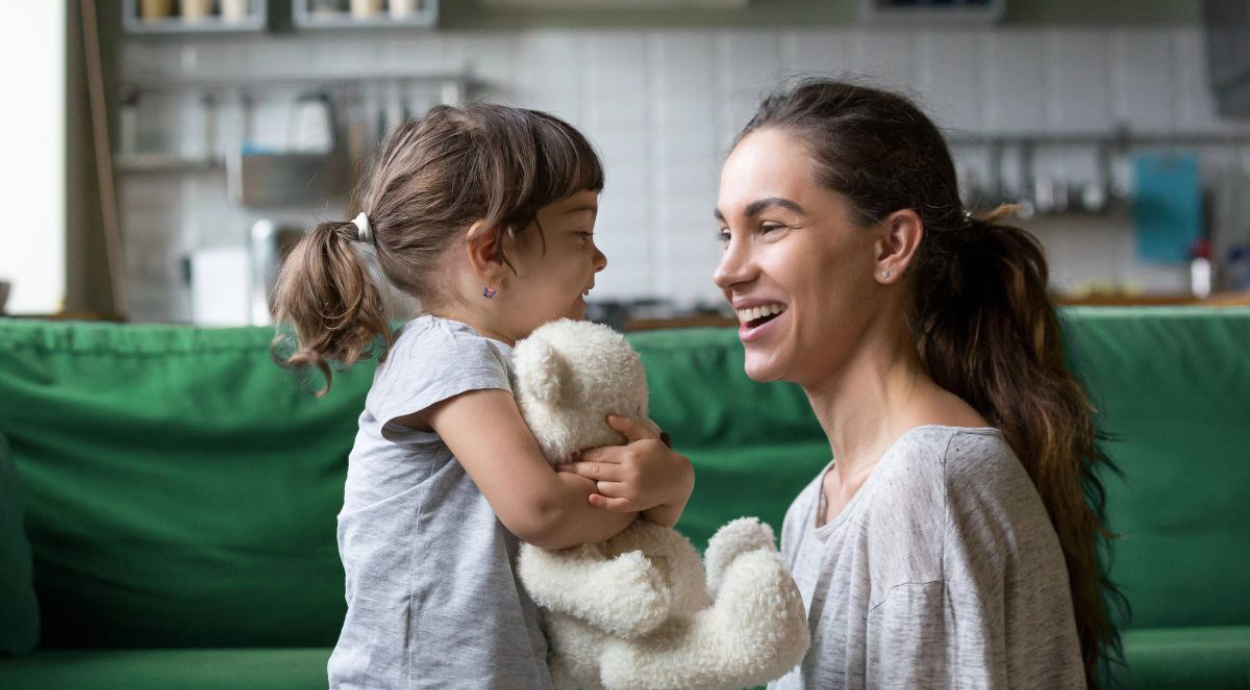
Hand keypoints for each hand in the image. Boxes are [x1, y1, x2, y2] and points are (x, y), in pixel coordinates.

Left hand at [556, 415, 693, 514]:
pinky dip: (600, 501)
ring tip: (580, 478)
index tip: (569, 453)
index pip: (599, 454)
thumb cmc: (659, 455)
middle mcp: (629, 472)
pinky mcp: (633, 503)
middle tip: (560, 466)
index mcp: (630, 454)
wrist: (677, 480)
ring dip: (592, 482)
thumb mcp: (646, 436)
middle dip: (575, 468)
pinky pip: (612, 504)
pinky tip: (590, 497)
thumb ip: (627, 426)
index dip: (582, 454)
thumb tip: (608, 418)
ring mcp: (631, 489)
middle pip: (595, 470)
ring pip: (602, 486)